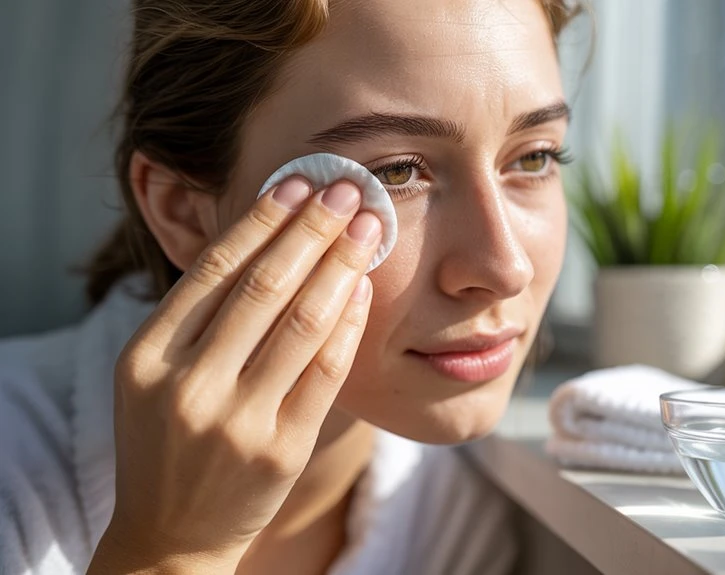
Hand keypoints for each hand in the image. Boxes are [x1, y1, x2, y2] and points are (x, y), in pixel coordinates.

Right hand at [88, 178, 381, 572]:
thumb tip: (264, 237)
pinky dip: (349, 323)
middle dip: (313, 229)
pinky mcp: (282, 450)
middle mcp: (188, 386)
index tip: (298, 184)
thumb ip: (194, 318)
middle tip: (347, 189)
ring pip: (303, 322)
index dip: (261, 220)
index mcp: (145, 358)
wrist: (172, 535)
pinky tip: (364, 287)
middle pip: (264, 286)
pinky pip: (327, 371)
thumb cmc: (167, 442)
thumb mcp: (153, 377)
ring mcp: (237, 422)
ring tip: (367, 227)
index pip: (213, 270)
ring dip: (342, 265)